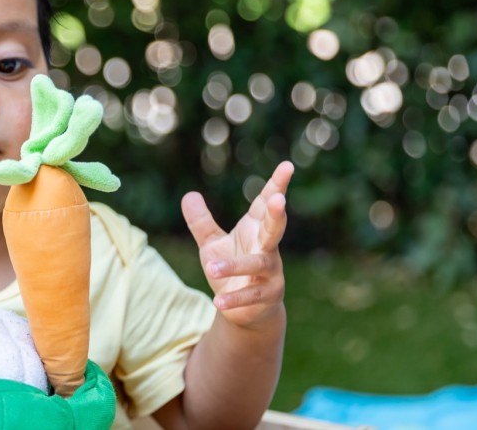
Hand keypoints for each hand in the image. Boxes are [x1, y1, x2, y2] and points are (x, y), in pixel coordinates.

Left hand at [180, 161, 293, 329]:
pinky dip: (234, 298)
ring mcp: (271, 273)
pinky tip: (218, 301)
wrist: (246, 310)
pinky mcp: (267, 296)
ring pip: (257, 264)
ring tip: (210, 268)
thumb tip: (189, 195)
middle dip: (277, 214)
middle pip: (276, 228)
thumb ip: (202, 222)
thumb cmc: (232, 270)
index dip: (276, 185)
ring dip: (235, 265)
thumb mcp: (212, 244)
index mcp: (256, 230)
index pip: (266, 204)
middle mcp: (268, 248)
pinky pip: (250, 295)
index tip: (287, 165)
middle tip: (278, 199)